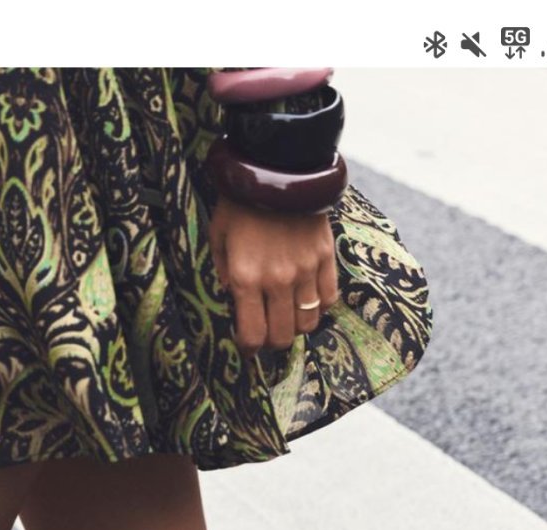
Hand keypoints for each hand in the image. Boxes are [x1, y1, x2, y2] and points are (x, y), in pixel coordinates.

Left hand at [207, 194, 339, 355]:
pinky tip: (308, 298)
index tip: (247, 345)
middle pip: (282, 337)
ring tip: (288, 315)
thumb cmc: (240, 201)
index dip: (249, 348)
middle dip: (272, 341)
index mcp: (245, 278)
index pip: (252, 336)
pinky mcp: (325, 257)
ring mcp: (305, 271)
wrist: (277, 164)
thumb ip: (223, 273)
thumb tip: (234, 299)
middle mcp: (277, 281)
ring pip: (307, 323)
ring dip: (296, 326)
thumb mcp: (218, 236)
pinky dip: (319, 306)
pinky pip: (328, 299)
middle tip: (268, 331)